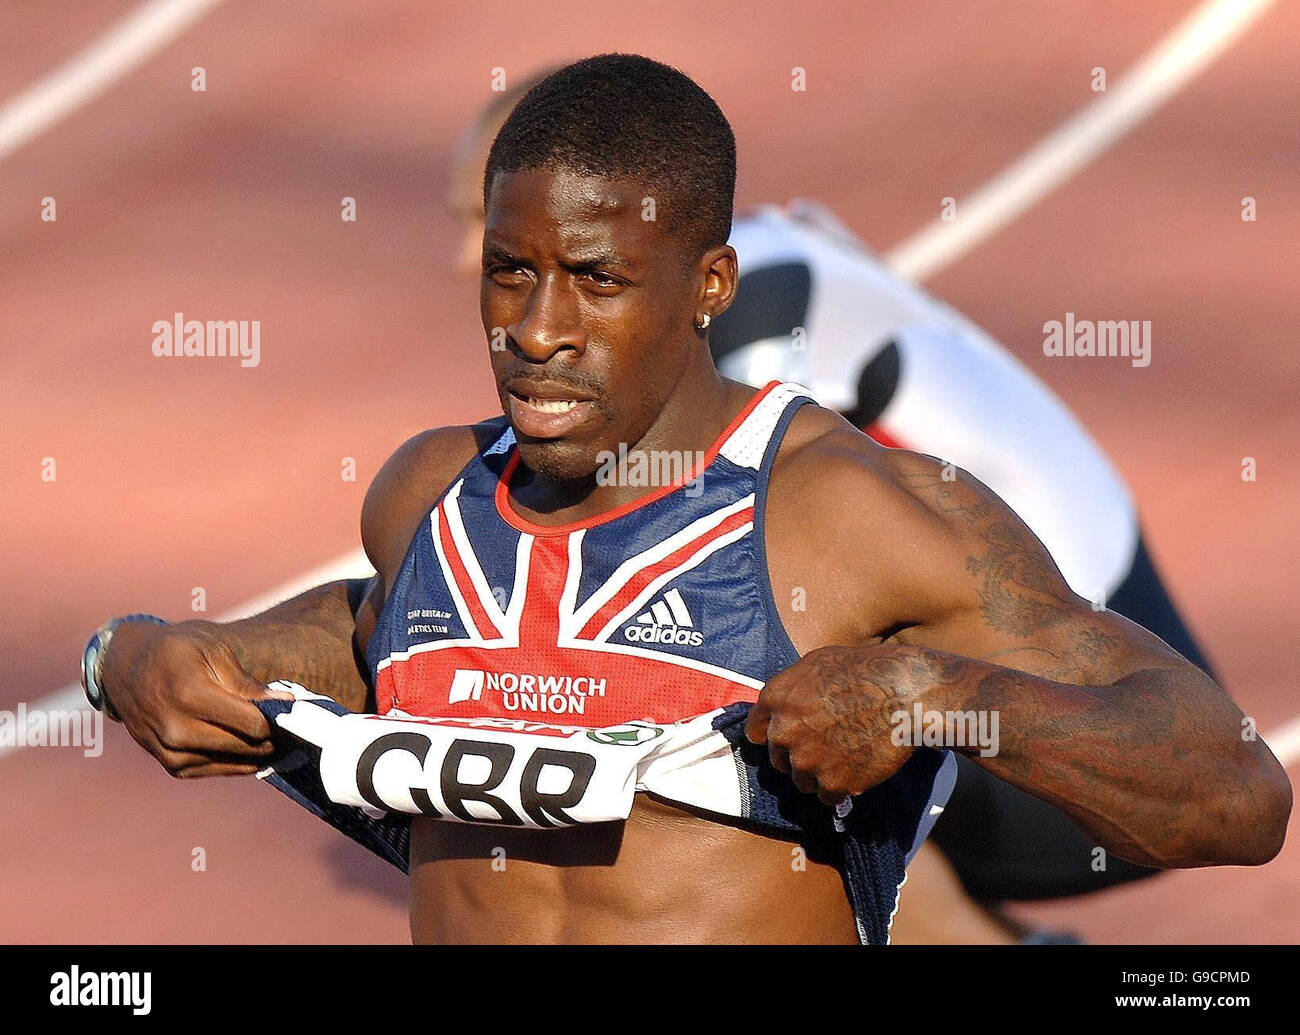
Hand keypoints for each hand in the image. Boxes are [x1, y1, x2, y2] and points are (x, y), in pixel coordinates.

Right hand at [101, 621, 291, 777]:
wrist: (125, 669)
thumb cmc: (176, 652)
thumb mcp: (213, 651)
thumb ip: (248, 683)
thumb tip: (285, 703)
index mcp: (189, 694)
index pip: (252, 724)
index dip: (278, 719)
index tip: (293, 710)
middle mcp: (176, 728)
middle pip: (245, 745)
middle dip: (274, 736)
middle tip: (292, 725)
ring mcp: (170, 751)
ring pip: (234, 761)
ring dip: (259, 751)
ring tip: (277, 734)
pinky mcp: (171, 765)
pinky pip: (216, 769)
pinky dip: (238, 760)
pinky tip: (252, 746)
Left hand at [744, 642, 947, 803]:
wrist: (904, 694)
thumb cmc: (864, 670)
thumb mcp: (816, 663)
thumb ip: (792, 688)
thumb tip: (783, 706)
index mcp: (776, 699)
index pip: (757, 731)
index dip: (772, 735)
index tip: (788, 739)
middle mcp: (783, 732)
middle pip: (779, 759)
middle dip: (798, 755)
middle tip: (826, 746)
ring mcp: (806, 760)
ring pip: (802, 780)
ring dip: (819, 774)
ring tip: (846, 757)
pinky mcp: (832, 783)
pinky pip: (828, 796)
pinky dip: (841, 788)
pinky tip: (857, 770)